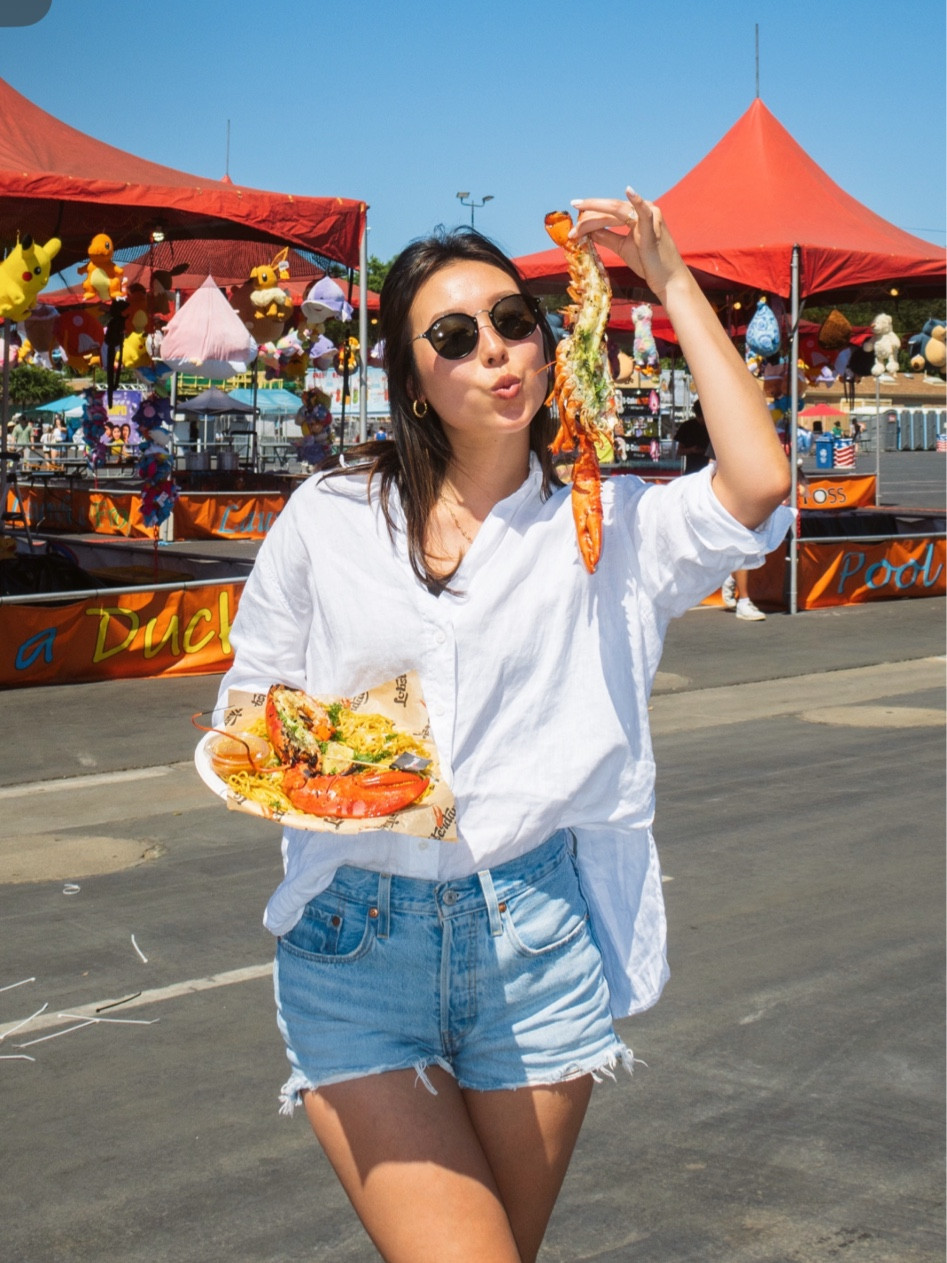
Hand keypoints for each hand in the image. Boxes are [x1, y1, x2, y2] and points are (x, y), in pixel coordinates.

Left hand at [570, 187, 687, 299]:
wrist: (667, 280)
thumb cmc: (649, 263)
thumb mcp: (623, 248)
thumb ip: (607, 237)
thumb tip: (589, 231)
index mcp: (636, 215)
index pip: (608, 213)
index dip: (589, 219)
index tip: (573, 228)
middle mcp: (643, 211)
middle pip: (609, 210)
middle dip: (588, 218)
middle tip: (571, 228)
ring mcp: (650, 216)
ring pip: (616, 211)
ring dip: (595, 216)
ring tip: (578, 220)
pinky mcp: (653, 227)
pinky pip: (644, 212)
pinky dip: (636, 200)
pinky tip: (628, 191)